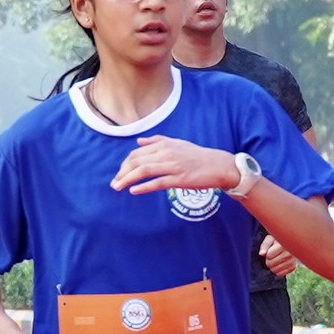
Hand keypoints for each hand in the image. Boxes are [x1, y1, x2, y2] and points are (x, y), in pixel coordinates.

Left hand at [111, 138, 236, 194]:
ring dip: (127, 179)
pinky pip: (157, 183)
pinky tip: (133, 191)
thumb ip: (157, 141)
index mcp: (164, 144)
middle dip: (122, 173)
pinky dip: (143, 187)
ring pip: (143, 171)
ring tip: (118, 187)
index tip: (119, 173)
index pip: (137, 153)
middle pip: (137, 161)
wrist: (219, 165)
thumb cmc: (198, 156)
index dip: (125, 164)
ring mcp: (172, 166)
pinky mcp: (179, 179)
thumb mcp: (177, 143)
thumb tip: (138, 142)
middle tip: (114, 183)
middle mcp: (166, 153)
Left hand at [259, 237, 300, 277]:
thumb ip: (265, 245)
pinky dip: (278, 270)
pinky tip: (280, 264)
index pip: (269, 256)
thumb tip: (261, 254)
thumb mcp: (271, 238)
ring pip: (274, 270)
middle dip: (268, 260)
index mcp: (283, 245)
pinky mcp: (293, 267)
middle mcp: (289, 253)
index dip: (267, 254)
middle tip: (273, 256)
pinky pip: (280, 274)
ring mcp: (292, 261)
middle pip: (270, 264)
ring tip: (276, 259)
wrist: (292, 244)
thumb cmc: (278, 241)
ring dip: (272, 266)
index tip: (271, 250)